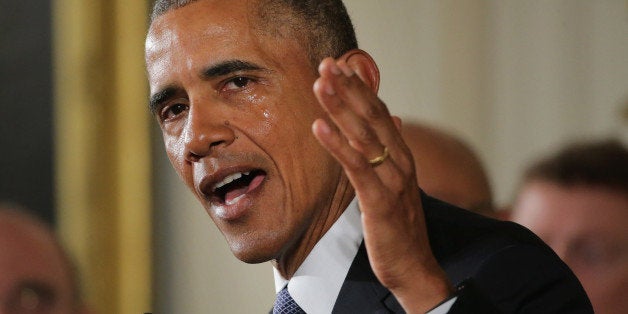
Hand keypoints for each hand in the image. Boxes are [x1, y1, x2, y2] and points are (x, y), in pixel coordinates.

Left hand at [311, 54, 452, 312]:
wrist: (415, 268)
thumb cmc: (400, 228)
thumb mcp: (397, 185)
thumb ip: (392, 151)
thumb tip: (394, 120)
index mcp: (402, 157)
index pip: (380, 114)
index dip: (360, 89)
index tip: (340, 66)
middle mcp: (400, 163)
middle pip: (372, 117)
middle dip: (348, 89)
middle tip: (326, 64)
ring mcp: (392, 181)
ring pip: (364, 136)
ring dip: (341, 108)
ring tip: (321, 84)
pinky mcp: (380, 202)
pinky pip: (357, 168)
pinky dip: (338, 145)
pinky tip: (320, 127)